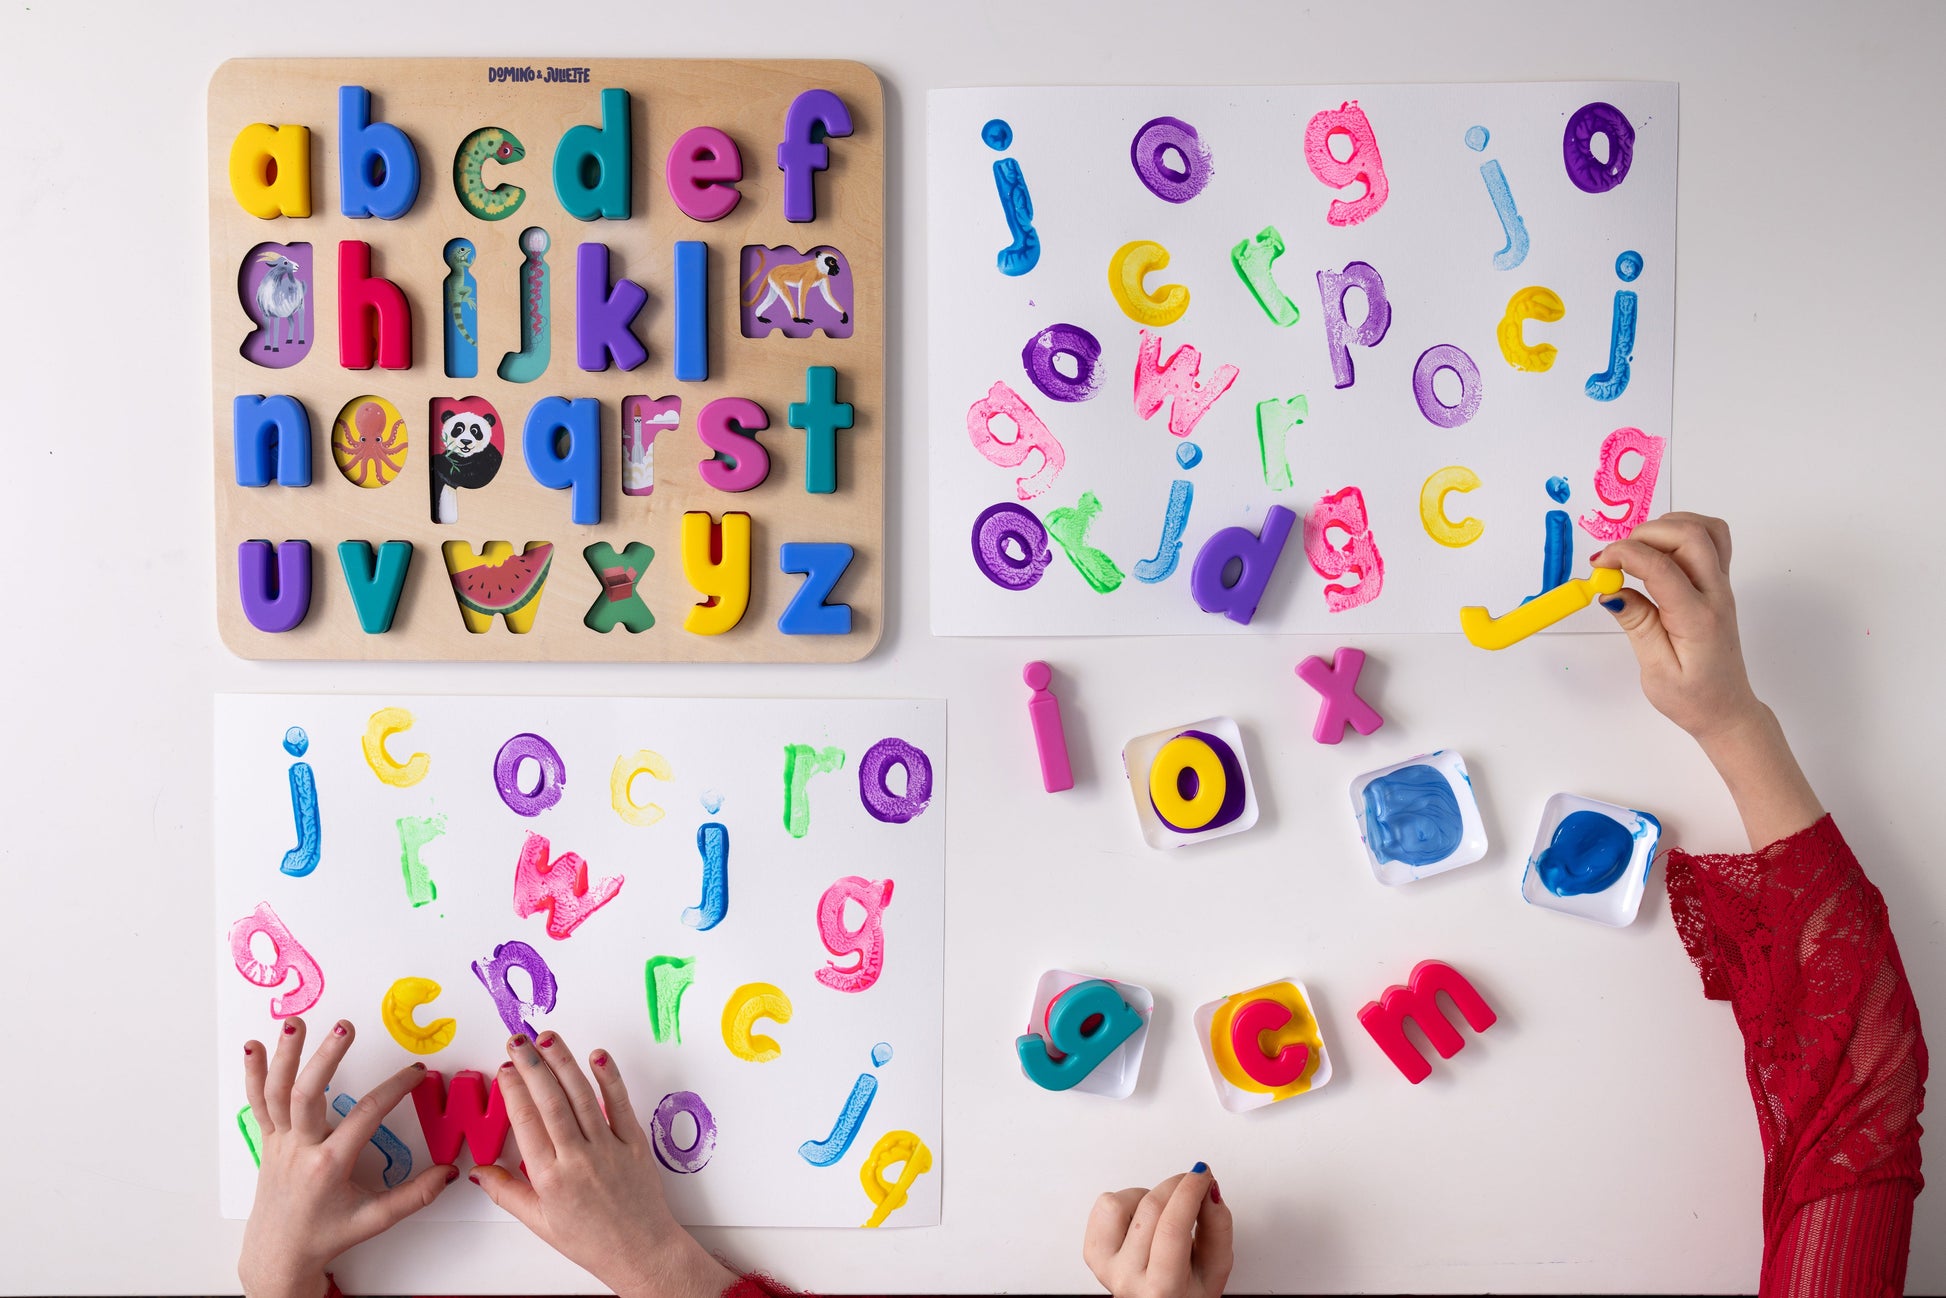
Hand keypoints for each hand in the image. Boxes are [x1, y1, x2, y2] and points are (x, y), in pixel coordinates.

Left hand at [239, 1018, 455, 1297]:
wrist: (278, 1254)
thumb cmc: (325, 1236)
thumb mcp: (374, 1220)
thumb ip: (415, 1196)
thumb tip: (449, 1173)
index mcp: (328, 1166)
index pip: (365, 1116)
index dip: (394, 1089)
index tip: (415, 1071)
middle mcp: (300, 1149)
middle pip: (308, 1095)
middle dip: (325, 1058)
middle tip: (345, 1028)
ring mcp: (280, 1142)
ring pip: (278, 1092)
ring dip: (285, 1056)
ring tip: (296, 1023)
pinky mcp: (268, 1140)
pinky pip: (257, 1102)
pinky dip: (252, 1073)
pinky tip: (252, 1046)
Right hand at [473, 1033, 737, 1297]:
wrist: (640, 1251)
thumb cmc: (591, 1240)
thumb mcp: (540, 1222)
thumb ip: (507, 1192)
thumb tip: (479, 1171)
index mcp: (550, 1178)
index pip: (526, 1122)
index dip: (513, 1091)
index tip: (504, 1069)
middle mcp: (577, 1158)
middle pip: (550, 1101)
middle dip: (532, 1065)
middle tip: (518, 1041)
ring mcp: (608, 1147)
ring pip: (581, 1096)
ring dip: (563, 1061)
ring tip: (548, 1038)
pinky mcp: (634, 1142)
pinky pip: (620, 1103)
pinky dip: (609, 1077)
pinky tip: (597, 1056)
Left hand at [1083, 1164, 1231, 1297]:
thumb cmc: (1185, 1291)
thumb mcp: (1215, 1268)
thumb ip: (1218, 1227)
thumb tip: (1208, 1189)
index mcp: (1162, 1289)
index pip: (1172, 1229)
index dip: (1188, 1192)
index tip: (1201, 1175)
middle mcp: (1126, 1278)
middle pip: (1150, 1210)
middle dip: (1176, 1187)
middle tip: (1193, 1184)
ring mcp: (1104, 1265)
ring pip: (1121, 1202)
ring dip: (1148, 1197)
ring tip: (1163, 1215)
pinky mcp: (1092, 1251)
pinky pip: (1104, 1204)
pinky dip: (1127, 1200)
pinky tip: (1141, 1219)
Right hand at [1594, 512, 1822, 846]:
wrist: (1727, 708)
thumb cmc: (1693, 697)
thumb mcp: (1656, 671)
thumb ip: (1638, 625)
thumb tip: (1611, 591)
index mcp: (1698, 619)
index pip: (1662, 567)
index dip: (1625, 555)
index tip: (1599, 565)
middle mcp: (1716, 595)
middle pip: (1691, 535)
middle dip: (1646, 533)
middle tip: (1616, 556)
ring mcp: (1721, 586)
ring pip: (1706, 529)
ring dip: (1667, 527)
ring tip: (1637, 550)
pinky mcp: (1718, 584)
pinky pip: (1711, 540)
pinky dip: (1682, 532)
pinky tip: (1658, 551)